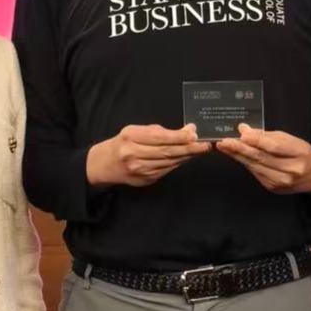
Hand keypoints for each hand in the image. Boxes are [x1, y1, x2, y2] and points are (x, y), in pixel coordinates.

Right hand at [87, 124, 211, 186]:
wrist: (105, 164)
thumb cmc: (124, 143)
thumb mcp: (137, 130)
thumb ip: (161, 131)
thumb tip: (188, 130)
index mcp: (131, 137)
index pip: (160, 137)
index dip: (179, 137)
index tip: (195, 135)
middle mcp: (134, 154)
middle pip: (167, 152)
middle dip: (189, 148)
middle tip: (205, 145)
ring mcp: (139, 170)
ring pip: (169, 162)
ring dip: (187, 156)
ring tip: (200, 150)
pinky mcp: (145, 180)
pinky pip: (167, 170)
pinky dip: (178, 163)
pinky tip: (186, 157)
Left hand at [216, 124, 310, 193]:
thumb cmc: (304, 153)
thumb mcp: (292, 140)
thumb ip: (268, 136)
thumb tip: (245, 130)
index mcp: (299, 153)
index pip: (274, 147)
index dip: (257, 140)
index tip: (242, 134)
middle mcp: (290, 170)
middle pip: (261, 158)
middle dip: (240, 149)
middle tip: (225, 142)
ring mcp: (281, 182)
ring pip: (255, 166)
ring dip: (238, 156)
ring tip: (225, 147)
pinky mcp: (273, 188)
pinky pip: (256, 173)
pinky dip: (246, 163)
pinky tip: (237, 156)